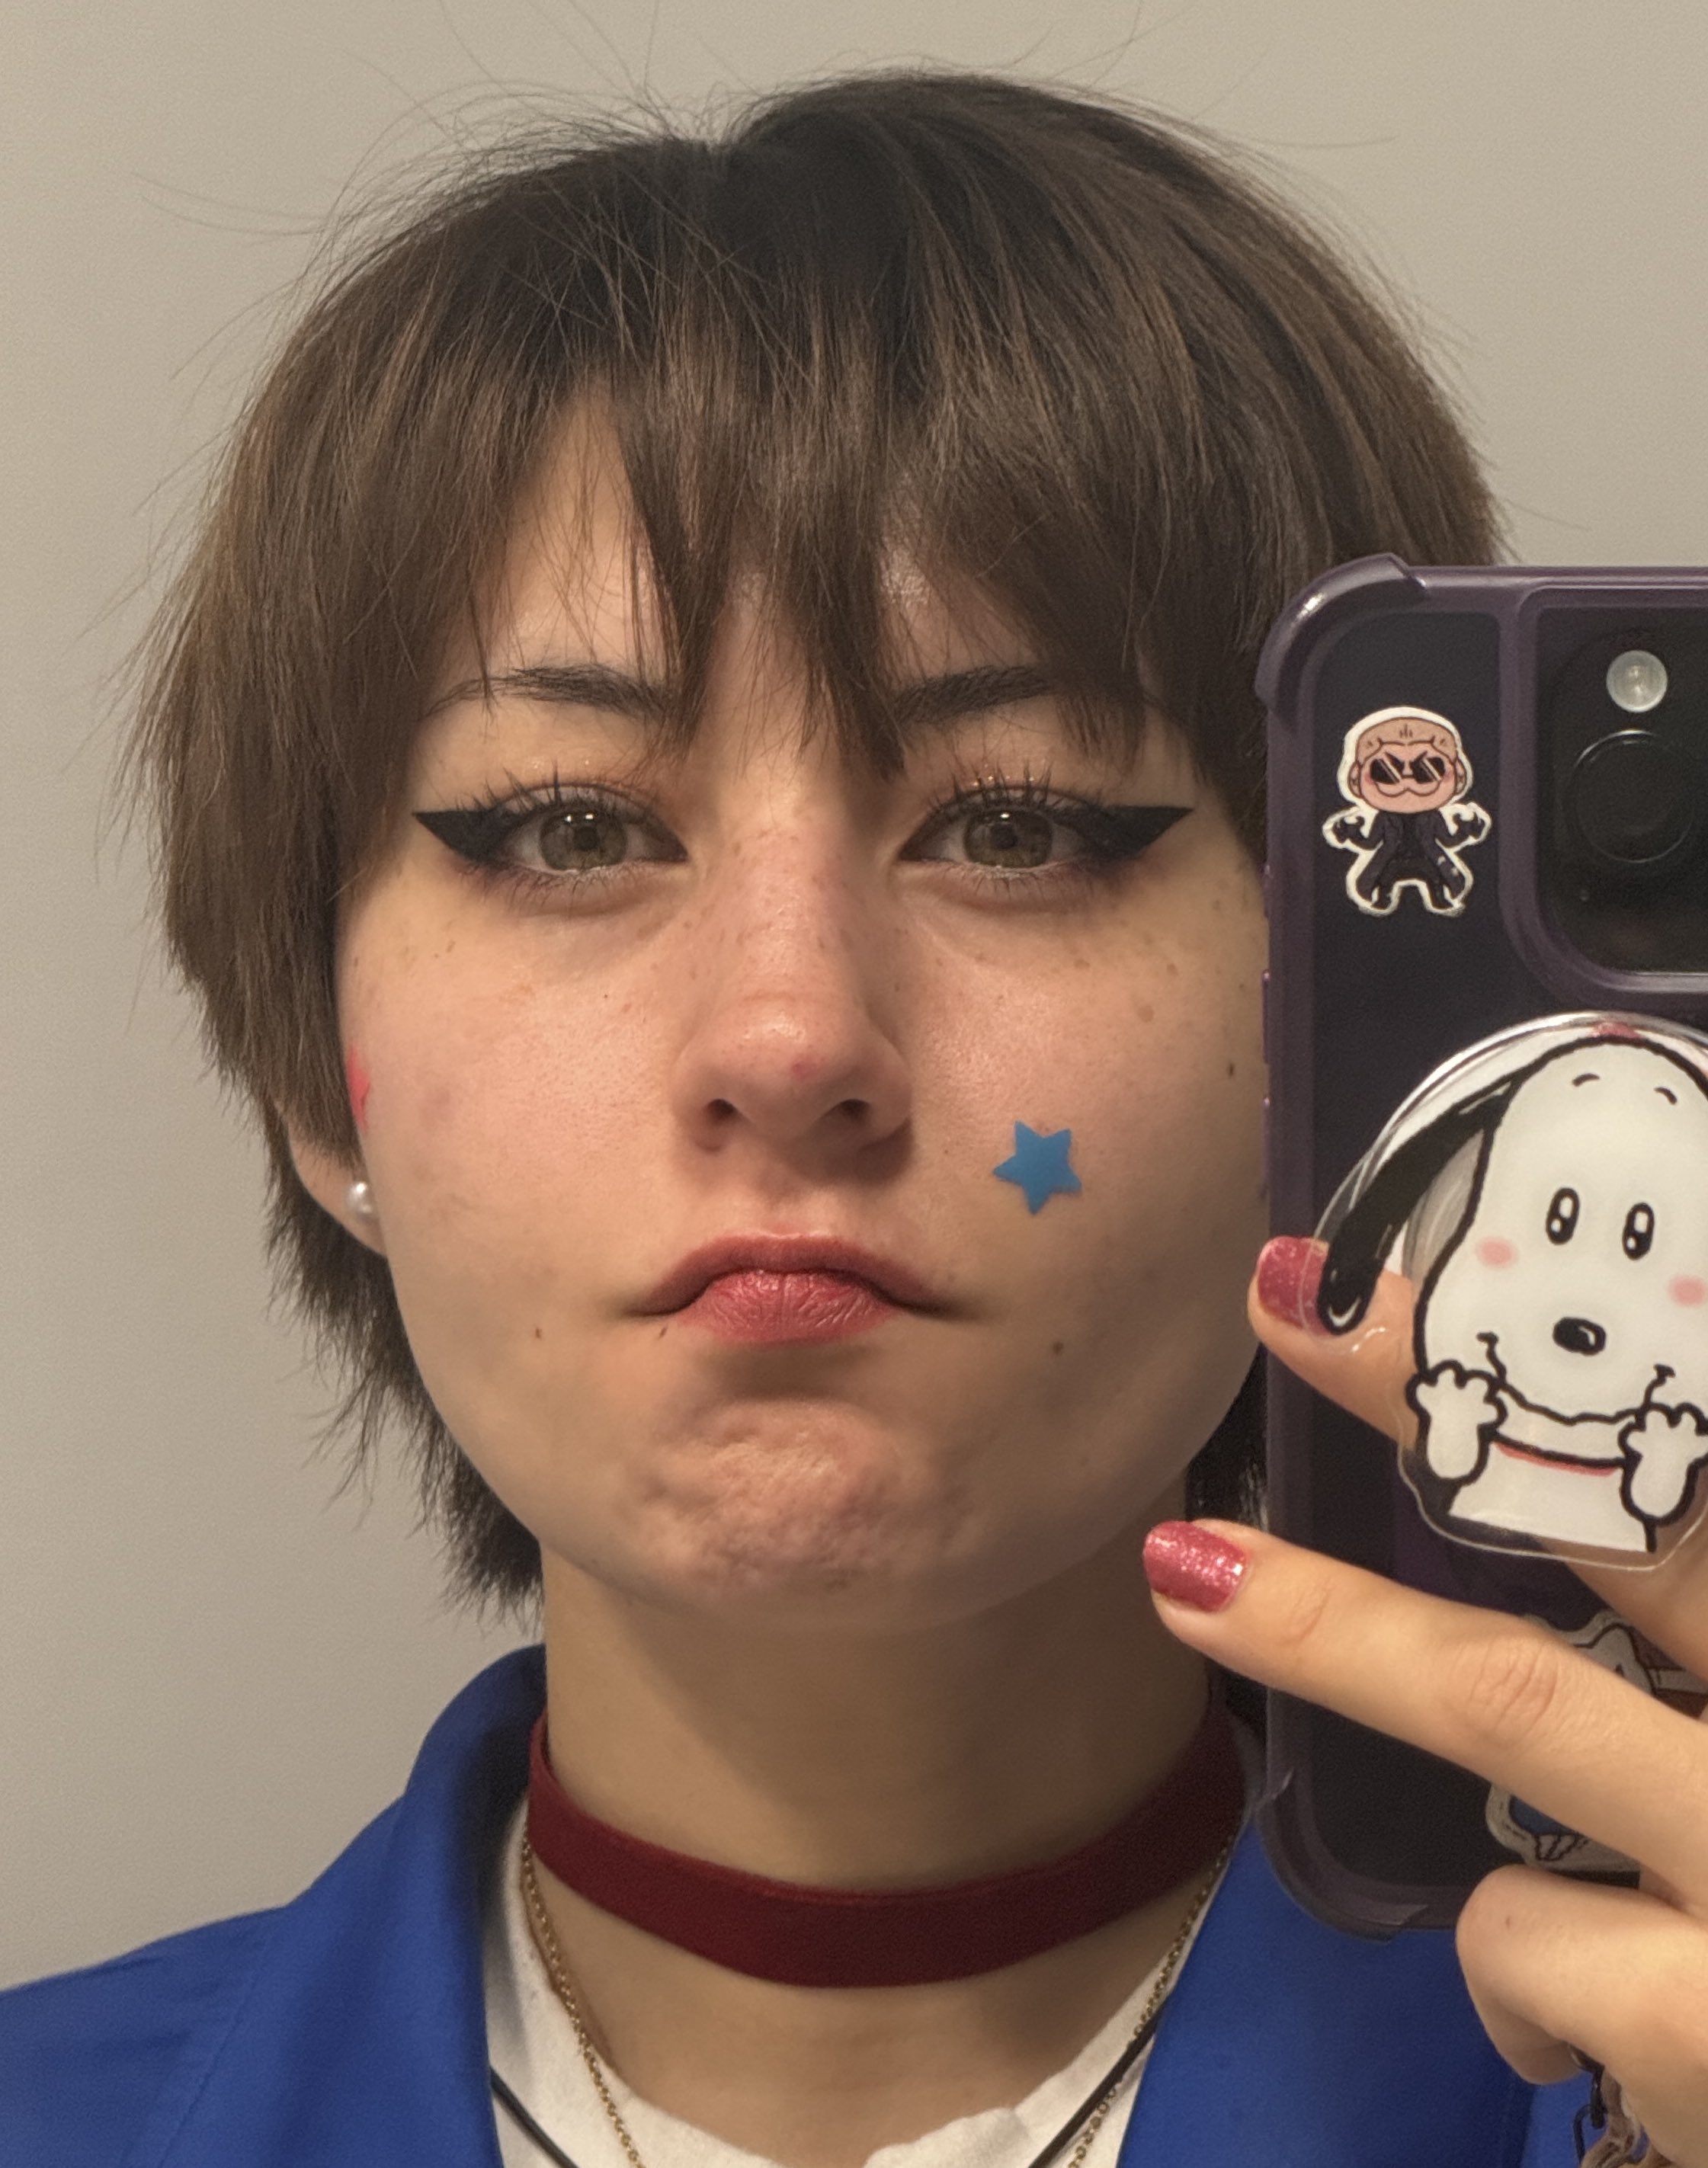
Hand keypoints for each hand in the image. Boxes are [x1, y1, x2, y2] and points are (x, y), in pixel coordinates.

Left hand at [1145, 1241, 1707, 2165]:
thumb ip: (1673, 1620)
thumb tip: (1615, 1500)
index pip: (1700, 1478)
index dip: (1628, 1345)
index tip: (1457, 1257)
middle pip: (1633, 1515)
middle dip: (1443, 1394)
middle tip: (1284, 1294)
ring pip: (1514, 1696)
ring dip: (1336, 1626)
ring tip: (1191, 1574)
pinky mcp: (1704, 2033)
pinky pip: (1517, 1942)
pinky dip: (1518, 1969)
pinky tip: (1597, 2028)